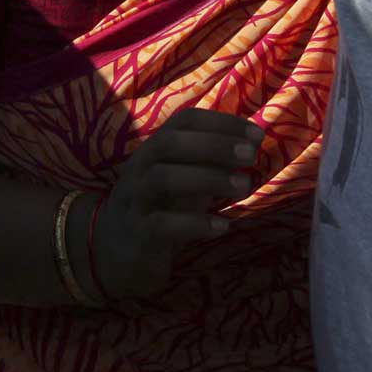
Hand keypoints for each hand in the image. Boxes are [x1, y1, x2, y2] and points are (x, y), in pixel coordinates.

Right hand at [92, 106, 263, 300]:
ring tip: (243, 186)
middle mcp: (139, 168)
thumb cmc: (159, 208)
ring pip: (162, 178)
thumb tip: (252, 145)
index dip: (221, 122)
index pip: (183, 120)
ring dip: (208, 178)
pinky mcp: (136, 234)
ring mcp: (134, 200)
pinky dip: (195, 223)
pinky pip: (161, 225)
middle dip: (213, 144)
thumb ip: (209, 162)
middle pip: (169, 143)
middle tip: (250, 155)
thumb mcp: (183, 179)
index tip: (256, 134)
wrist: (115, 251)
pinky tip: (223, 226)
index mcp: (154, 149)